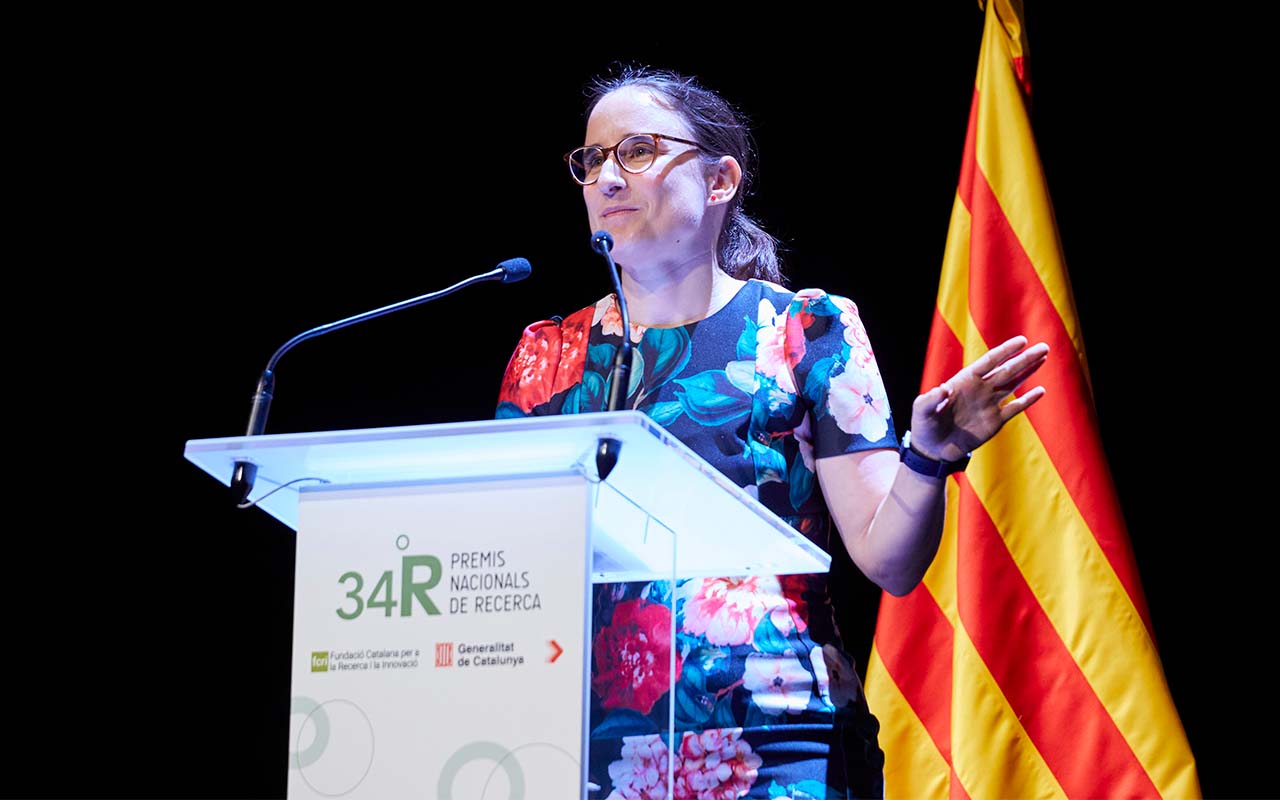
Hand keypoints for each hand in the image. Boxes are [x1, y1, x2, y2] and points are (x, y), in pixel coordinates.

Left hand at [909, 336, 1048, 461]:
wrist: (933, 449)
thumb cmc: (925, 425)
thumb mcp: (922, 410)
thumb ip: (930, 399)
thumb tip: (943, 389)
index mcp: (964, 380)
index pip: (988, 362)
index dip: (1005, 351)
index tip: (1021, 341)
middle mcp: (980, 388)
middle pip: (1006, 369)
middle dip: (1024, 358)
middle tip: (1044, 347)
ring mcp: (989, 404)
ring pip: (1013, 383)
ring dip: (1028, 371)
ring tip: (1043, 357)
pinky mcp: (995, 421)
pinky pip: (1014, 408)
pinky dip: (1027, 400)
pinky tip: (1041, 391)